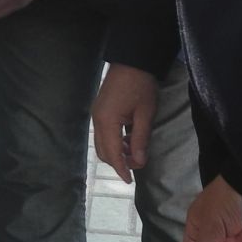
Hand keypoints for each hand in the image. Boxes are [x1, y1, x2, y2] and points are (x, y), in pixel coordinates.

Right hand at [92, 63, 158, 183]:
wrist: (132, 60)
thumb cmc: (141, 86)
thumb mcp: (145, 114)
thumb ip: (140, 139)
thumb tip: (138, 162)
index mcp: (107, 121)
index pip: (112, 153)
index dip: (121, 169)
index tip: (129, 181)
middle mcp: (97, 120)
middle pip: (103, 151)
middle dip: (118, 162)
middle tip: (136, 165)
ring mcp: (97, 114)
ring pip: (102, 143)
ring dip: (117, 152)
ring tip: (135, 151)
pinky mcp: (100, 110)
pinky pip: (104, 133)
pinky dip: (114, 141)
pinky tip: (129, 138)